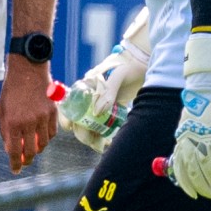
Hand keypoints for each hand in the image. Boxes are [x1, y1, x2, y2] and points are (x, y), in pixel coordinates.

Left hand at [0, 58, 57, 172]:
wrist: (28, 69)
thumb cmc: (12, 89)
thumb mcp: (3, 110)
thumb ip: (6, 131)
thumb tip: (11, 148)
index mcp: (14, 123)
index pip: (15, 151)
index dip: (15, 164)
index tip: (15, 170)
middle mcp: (30, 123)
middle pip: (32, 151)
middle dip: (27, 160)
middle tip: (24, 161)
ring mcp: (44, 118)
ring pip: (44, 144)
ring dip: (37, 149)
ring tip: (32, 147)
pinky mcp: (53, 112)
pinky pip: (52, 132)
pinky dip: (47, 138)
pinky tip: (41, 136)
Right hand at [58, 8, 149, 152]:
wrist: (144, 64)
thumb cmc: (128, 66)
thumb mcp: (118, 76)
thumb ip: (108, 92)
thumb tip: (96, 113)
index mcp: (86, 86)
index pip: (69, 103)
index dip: (66, 116)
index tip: (71, 127)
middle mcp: (89, 97)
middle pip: (79, 118)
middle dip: (83, 132)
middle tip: (95, 143)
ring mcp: (100, 104)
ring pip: (90, 125)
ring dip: (93, 137)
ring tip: (104, 145)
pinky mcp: (110, 110)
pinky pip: (102, 126)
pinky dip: (103, 135)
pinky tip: (109, 141)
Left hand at [169, 33, 210, 198]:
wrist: (205, 83)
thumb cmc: (200, 103)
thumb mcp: (190, 123)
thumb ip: (191, 138)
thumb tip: (197, 154)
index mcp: (182, 136)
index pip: (181, 164)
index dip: (186, 182)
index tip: (193, 194)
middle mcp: (189, 136)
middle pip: (194, 168)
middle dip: (203, 185)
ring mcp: (202, 132)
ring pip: (207, 163)